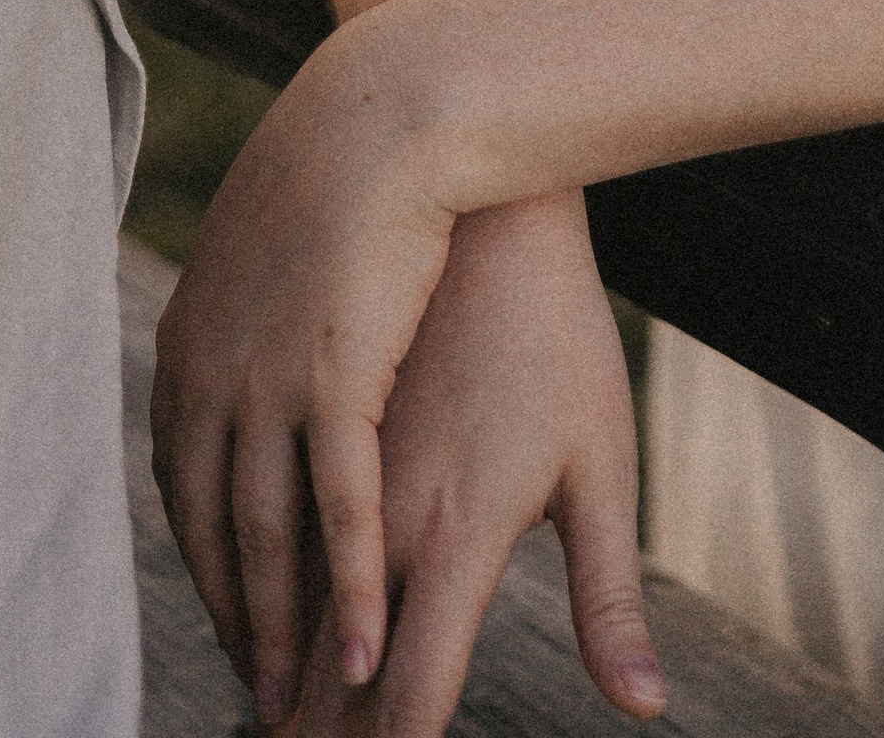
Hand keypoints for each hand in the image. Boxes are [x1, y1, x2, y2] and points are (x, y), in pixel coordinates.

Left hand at [150, 20, 457, 725]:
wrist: (386, 106)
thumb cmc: (343, 169)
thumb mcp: (267, 248)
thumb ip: (247, 314)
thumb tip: (251, 345)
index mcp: (188, 346)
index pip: (184, 487)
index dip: (209, 563)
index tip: (233, 619)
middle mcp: (208, 375)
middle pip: (216, 531)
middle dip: (235, 621)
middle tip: (260, 701)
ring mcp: (266, 380)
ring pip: (270, 539)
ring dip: (285, 633)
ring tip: (306, 707)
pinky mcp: (333, 380)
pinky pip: (338, 515)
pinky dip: (350, 595)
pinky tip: (367, 654)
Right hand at [288, 191, 664, 735]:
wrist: (483, 198)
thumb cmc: (559, 334)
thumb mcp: (603, 464)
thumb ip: (609, 596)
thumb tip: (646, 707)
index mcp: (458, 531)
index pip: (407, 692)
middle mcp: (381, 505)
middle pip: (327, 662)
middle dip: (314, 731)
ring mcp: (321, 448)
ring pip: (272, 590)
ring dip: (266, 661)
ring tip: (269, 720)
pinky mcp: (287, 395)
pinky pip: (240, 511)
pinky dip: (237, 574)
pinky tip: (242, 605)